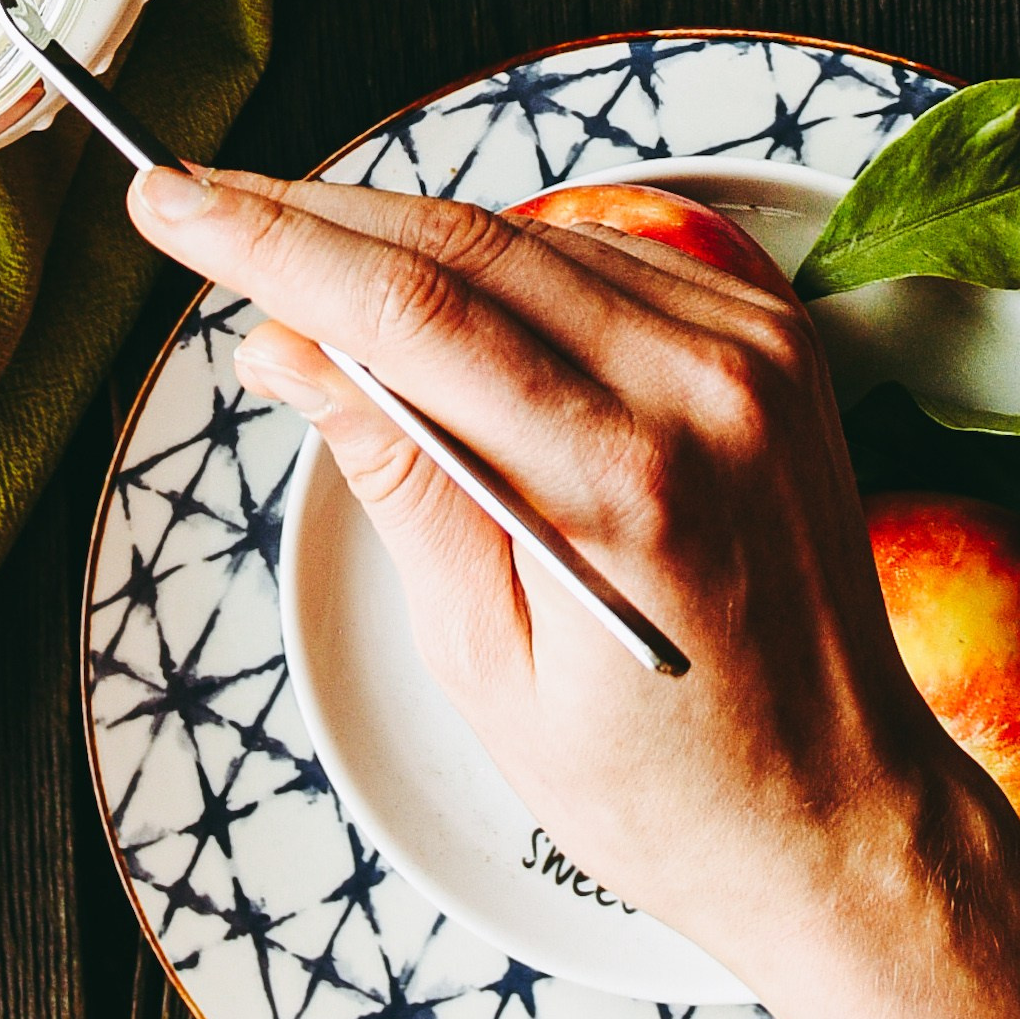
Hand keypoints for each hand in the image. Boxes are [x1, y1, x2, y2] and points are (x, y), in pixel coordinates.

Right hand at [131, 166, 1019, 1018]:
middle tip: (201, 200)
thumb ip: (398, 473)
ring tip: (290, 243)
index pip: (410, 308)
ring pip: (530, 238)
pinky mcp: (774, 337)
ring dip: (402, 231)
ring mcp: (752, 350)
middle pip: (463, 243)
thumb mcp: (487, 660)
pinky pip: (607, 260)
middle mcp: (701, 386)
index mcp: (624, 479)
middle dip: (315, 215)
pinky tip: (430, 278)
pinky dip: (507, 258)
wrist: (843, 818)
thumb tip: (286, 344)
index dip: (274, 243)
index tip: (176, 202)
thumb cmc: (664, 788)